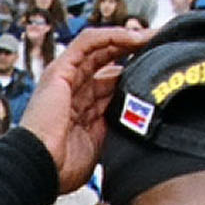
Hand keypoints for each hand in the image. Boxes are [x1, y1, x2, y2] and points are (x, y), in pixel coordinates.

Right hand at [22, 24, 145, 194]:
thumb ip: (118, 124)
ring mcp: (66, 79)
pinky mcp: (60, 70)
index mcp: (84, 108)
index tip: (162, 70)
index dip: (137, 73)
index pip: (114, 81)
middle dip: (138, 51)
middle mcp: (75, 90)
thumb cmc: (64, 167)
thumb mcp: (102, 142)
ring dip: (129, 38)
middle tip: (163, 46)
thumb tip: (143, 113)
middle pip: (110, 61)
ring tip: (153, 36)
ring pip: (100, 47)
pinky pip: (87, 42)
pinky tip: (133, 36)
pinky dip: (111, 36)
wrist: (41, 168)